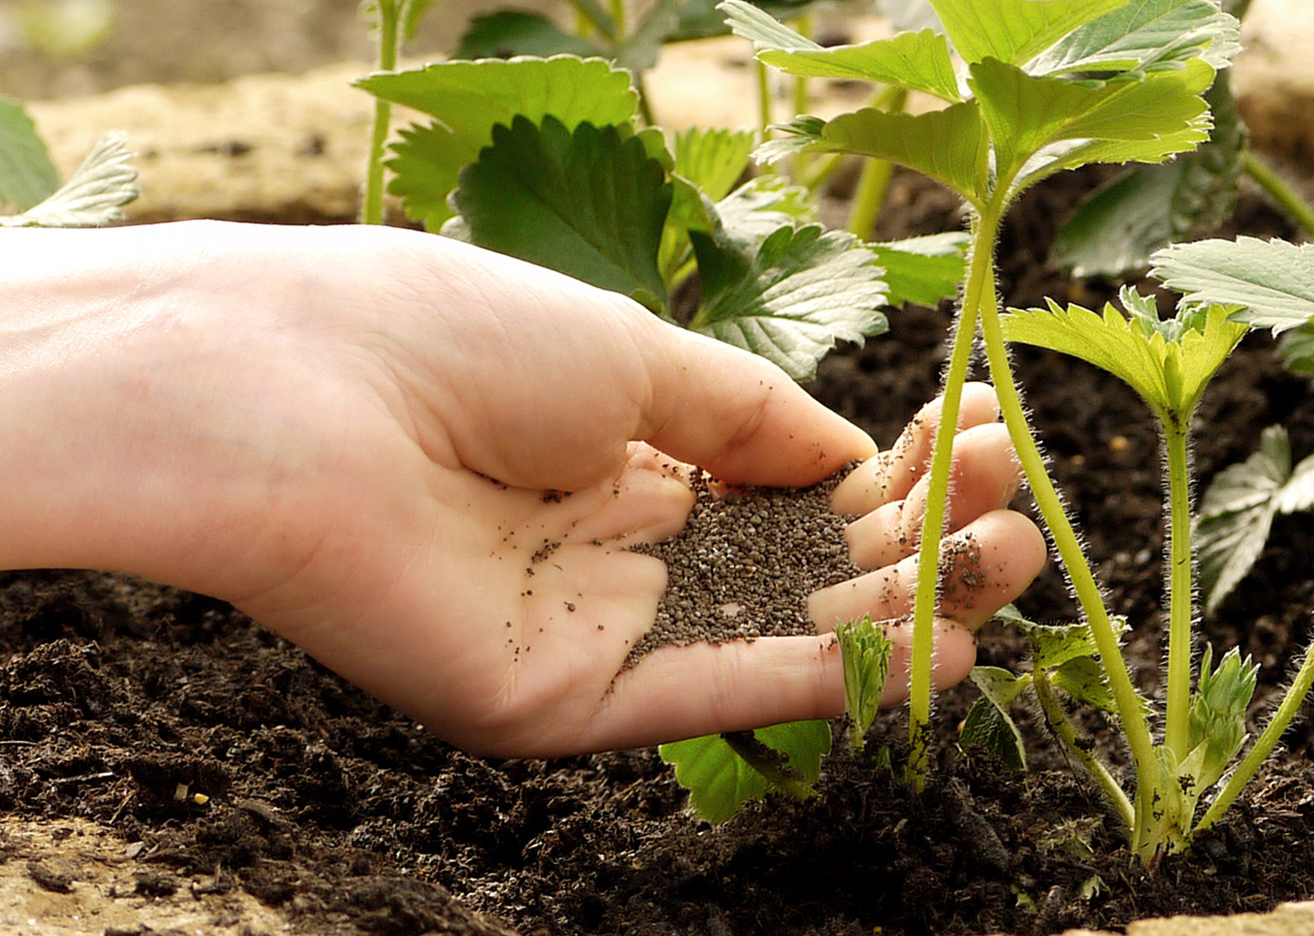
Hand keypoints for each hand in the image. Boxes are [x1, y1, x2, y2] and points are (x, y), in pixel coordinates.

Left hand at [163, 224, 1046, 757]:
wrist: (290, 397)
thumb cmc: (441, 338)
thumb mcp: (630, 352)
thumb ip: (751, 419)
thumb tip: (856, 456)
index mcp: (609, 454)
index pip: (776, 481)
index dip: (884, 468)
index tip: (981, 435)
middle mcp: (602, 552)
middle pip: (790, 567)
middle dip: (914, 542)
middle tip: (1023, 515)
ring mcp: (581, 634)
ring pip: (769, 636)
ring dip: (898, 612)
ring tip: (1011, 574)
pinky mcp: (557, 706)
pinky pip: (711, 696)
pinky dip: (824, 682)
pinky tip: (932, 656)